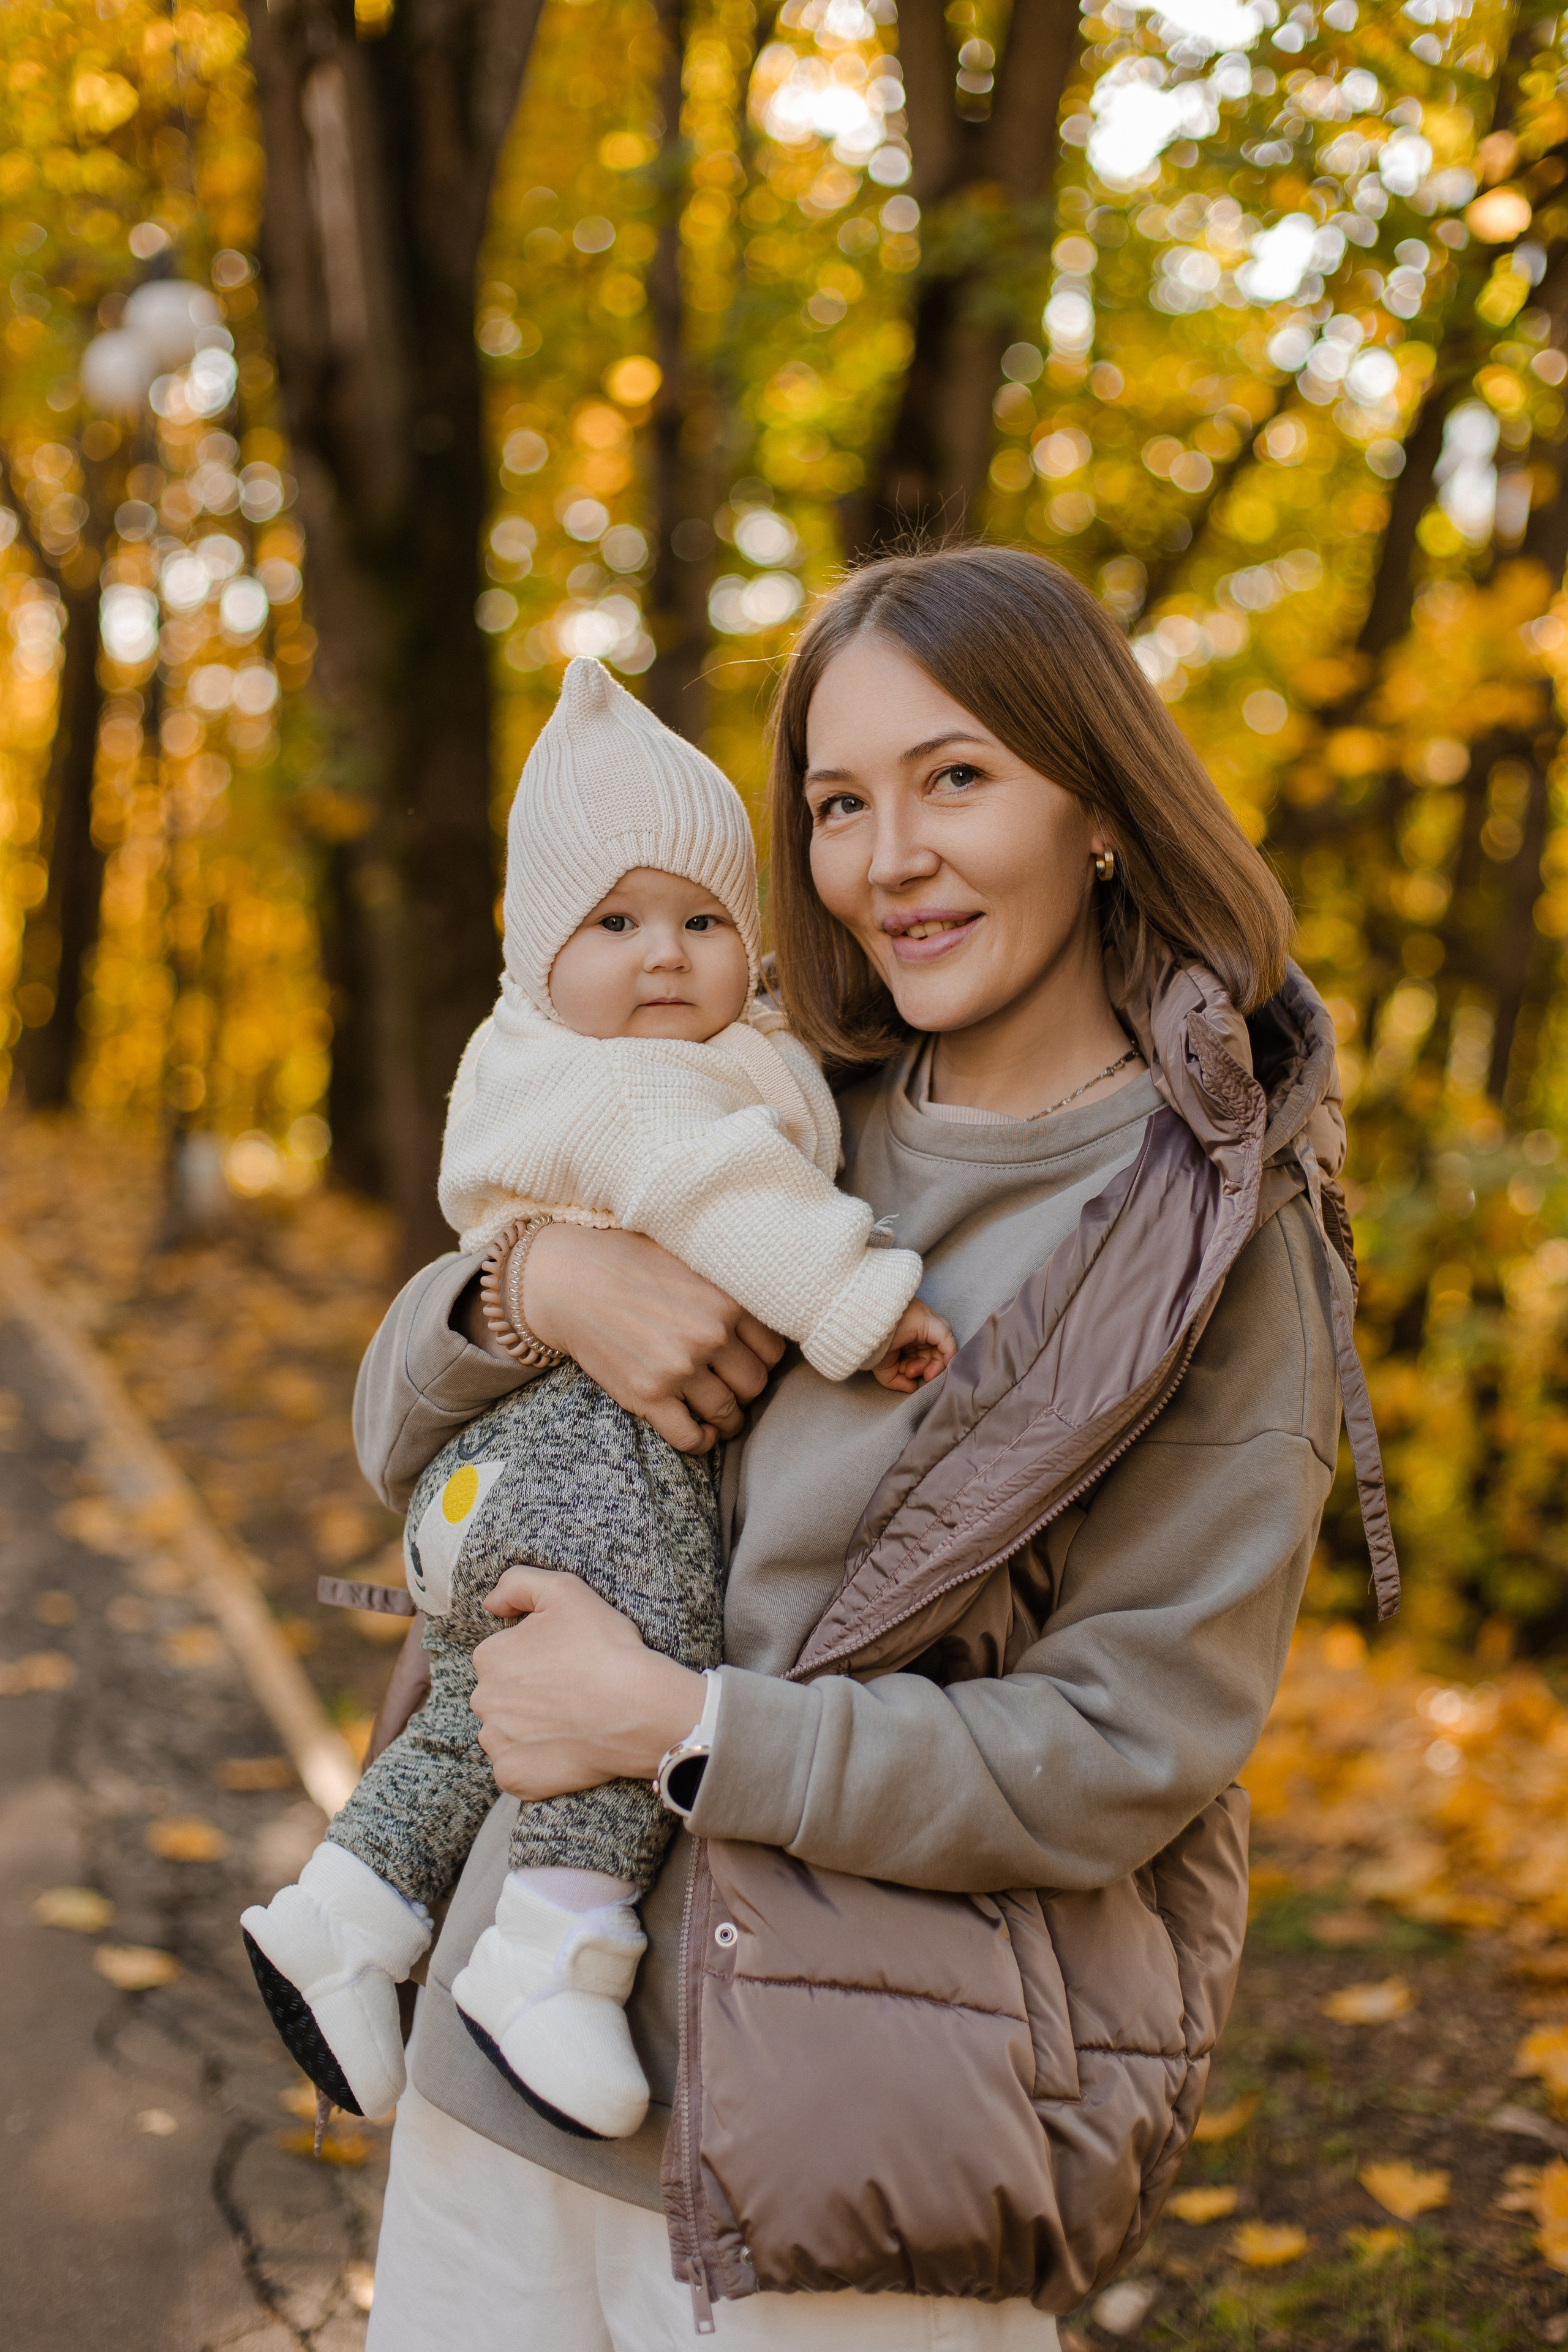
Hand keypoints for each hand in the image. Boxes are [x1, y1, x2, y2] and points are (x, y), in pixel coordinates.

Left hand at [470, 1567, 706, 1800]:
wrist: (639, 1708)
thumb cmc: (604, 1647)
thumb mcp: (565, 1589)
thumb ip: (518, 1583)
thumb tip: (490, 1603)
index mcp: (489, 1656)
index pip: (503, 1656)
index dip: (536, 1656)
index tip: (565, 1661)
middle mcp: (483, 1701)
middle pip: (501, 1695)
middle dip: (527, 1693)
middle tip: (571, 1691)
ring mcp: (497, 1743)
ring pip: (506, 1732)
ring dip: (528, 1729)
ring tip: (570, 1721)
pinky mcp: (514, 1777)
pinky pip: (516, 1769)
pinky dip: (535, 1763)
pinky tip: (564, 1748)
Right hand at [517, 1224, 784, 1452]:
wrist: (568, 1280)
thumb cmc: (629, 1262)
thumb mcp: (689, 1257)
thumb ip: (726, 1283)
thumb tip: (760, 1294)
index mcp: (726, 1300)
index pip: (774, 1349)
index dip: (762, 1358)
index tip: (747, 1359)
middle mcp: (709, 1335)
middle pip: (755, 1384)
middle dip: (745, 1388)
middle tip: (729, 1385)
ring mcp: (679, 1369)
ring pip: (728, 1414)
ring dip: (727, 1420)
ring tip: (718, 1414)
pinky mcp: (648, 1396)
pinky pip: (690, 1437)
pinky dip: (701, 1442)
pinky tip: (700, 1432)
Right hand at [870, 1298, 955, 1393]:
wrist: (869, 1327)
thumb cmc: (872, 1343)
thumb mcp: (884, 1368)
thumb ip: (897, 1381)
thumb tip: (913, 1387)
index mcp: (907, 1337)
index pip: (921, 1355)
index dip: (917, 1369)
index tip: (907, 1375)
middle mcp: (919, 1331)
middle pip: (932, 1354)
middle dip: (925, 1369)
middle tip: (912, 1374)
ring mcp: (927, 1326)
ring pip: (941, 1350)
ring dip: (932, 1366)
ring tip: (914, 1371)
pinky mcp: (934, 1324)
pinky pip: (948, 1342)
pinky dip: (947, 1358)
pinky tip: (935, 1369)